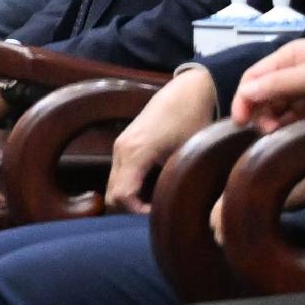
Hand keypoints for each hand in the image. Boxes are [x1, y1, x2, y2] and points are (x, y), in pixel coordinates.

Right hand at [105, 67, 219, 212]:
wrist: (187, 90)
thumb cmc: (192, 119)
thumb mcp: (189, 153)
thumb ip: (176, 180)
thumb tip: (176, 208)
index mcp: (135, 152)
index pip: (121, 196)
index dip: (137, 212)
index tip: (160, 214)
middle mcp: (121, 149)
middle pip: (112, 193)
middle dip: (132, 208)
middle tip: (158, 212)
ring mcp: (120, 145)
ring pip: (114, 184)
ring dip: (131, 198)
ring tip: (158, 201)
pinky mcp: (124, 144)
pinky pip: (119, 173)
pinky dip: (130, 186)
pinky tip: (154, 187)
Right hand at [230, 38, 304, 127]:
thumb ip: (279, 84)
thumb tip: (244, 93)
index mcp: (290, 57)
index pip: (254, 77)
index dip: (243, 98)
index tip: (241, 122)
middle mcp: (295, 72)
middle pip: (264, 93)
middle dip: (259, 111)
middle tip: (266, 131)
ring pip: (280, 107)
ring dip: (275, 120)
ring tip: (278, 135)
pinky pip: (298, 117)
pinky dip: (291, 125)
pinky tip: (291, 135)